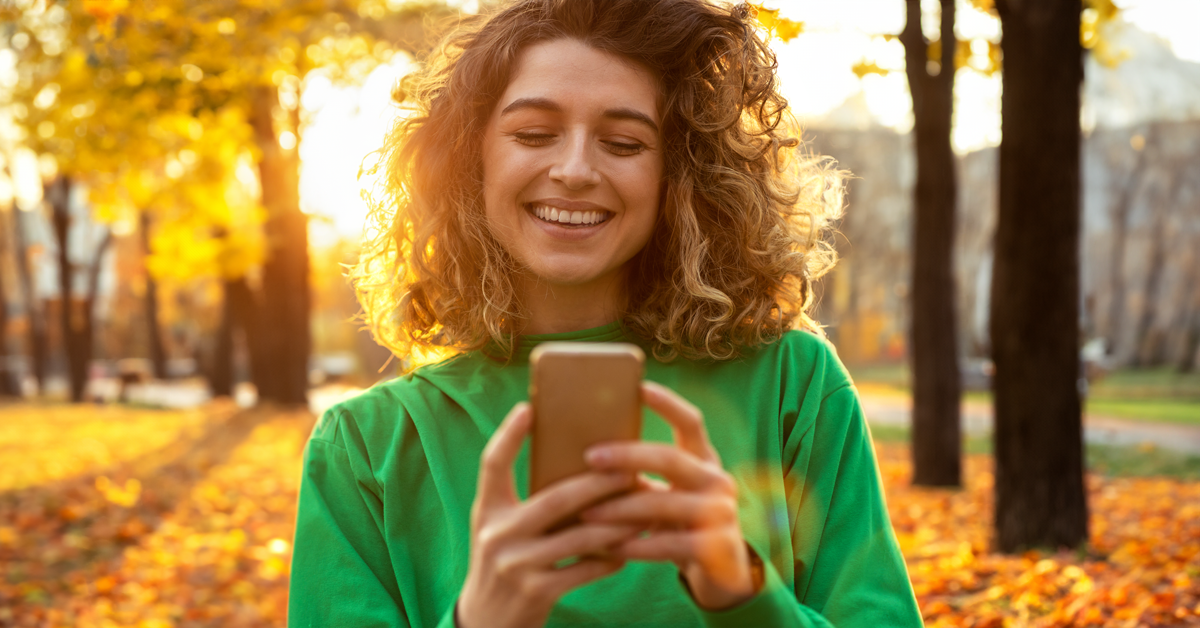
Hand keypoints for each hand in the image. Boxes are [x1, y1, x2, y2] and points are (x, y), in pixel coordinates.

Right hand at [457, 403, 637, 627]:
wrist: (485, 623)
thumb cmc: (504, 562)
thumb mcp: (499, 528)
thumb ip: (524, 502)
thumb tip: (577, 465)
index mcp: (487, 510)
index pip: (492, 464)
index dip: (508, 434)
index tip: (527, 408)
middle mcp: (497, 534)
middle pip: (556, 498)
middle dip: (599, 483)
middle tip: (630, 468)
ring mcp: (517, 564)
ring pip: (580, 536)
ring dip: (617, 522)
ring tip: (644, 509)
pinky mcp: (537, 592)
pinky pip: (585, 569)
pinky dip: (610, 558)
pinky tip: (629, 548)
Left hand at [580, 382, 760, 610]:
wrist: (722, 572)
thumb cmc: (680, 524)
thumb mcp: (668, 494)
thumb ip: (642, 476)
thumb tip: (584, 457)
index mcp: (704, 460)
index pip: (690, 422)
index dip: (667, 403)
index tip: (638, 387)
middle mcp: (717, 480)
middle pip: (671, 458)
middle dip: (627, 456)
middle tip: (590, 457)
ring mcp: (721, 513)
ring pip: (663, 504)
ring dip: (621, 509)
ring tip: (586, 513)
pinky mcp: (717, 547)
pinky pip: (669, 544)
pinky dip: (637, 545)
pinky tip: (611, 547)